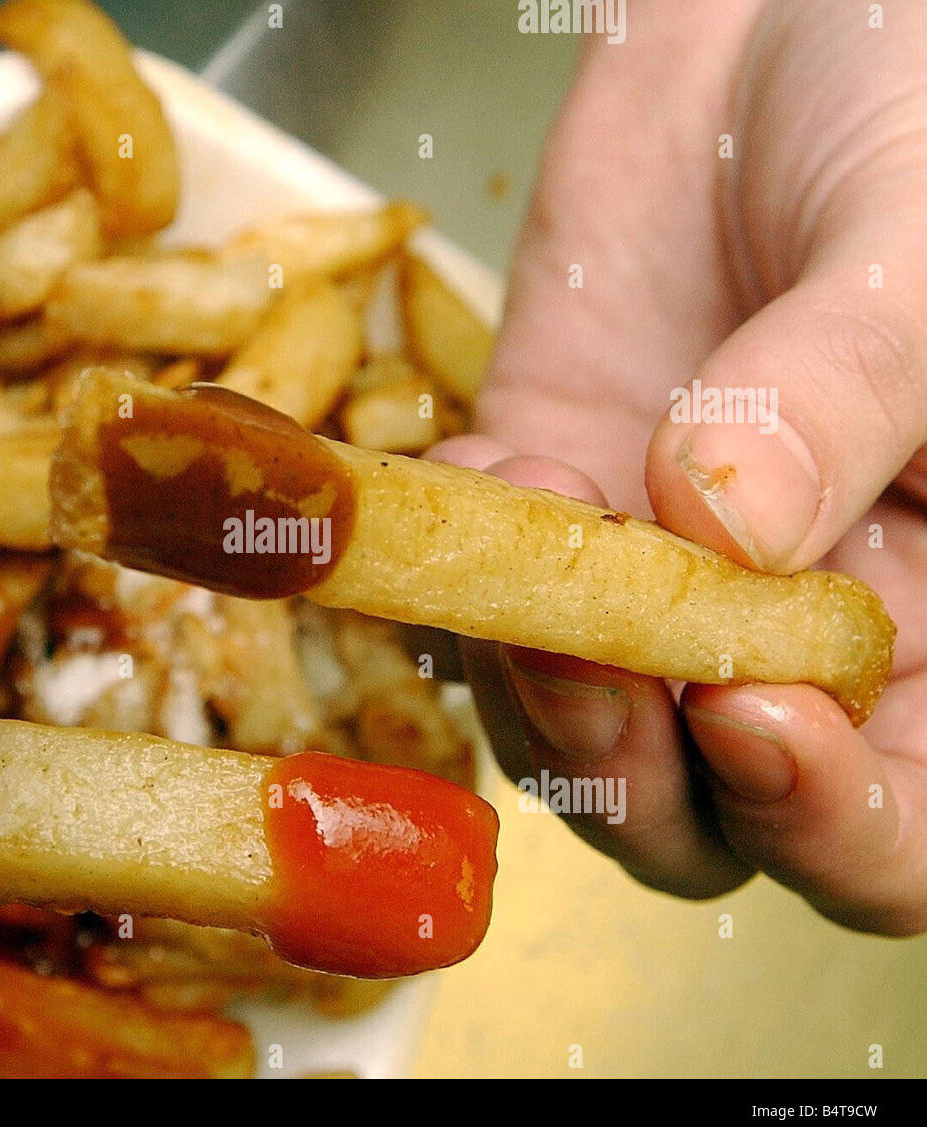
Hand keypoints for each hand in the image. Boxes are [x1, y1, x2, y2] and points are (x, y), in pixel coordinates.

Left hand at [435, 0, 926, 932]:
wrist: (782, 16)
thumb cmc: (918, 97)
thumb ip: (849, 394)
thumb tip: (727, 530)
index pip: (905, 812)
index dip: (835, 817)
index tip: (754, 717)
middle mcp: (807, 614)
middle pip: (721, 808)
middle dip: (655, 778)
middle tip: (607, 672)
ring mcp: (665, 561)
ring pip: (587, 729)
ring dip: (541, 696)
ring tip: (532, 596)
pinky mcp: (554, 484)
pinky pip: (490, 585)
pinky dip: (474, 565)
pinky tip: (493, 483)